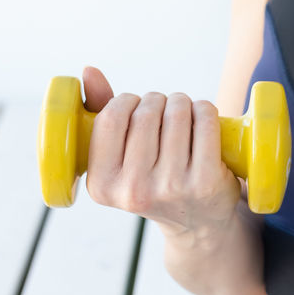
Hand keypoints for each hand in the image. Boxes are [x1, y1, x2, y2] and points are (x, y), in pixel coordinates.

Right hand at [79, 66, 242, 238]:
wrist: (198, 223)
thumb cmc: (154, 178)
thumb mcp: (120, 156)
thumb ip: (100, 113)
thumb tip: (88, 71)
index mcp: (102, 185)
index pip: (110, 118)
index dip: (127, 101)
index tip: (137, 107)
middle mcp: (134, 190)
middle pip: (146, 112)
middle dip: (158, 101)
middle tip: (165, 113)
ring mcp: (171, 187)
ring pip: (177, 111)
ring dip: (182, 103)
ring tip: (184, 116)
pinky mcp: (206, 181)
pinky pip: (205, 120)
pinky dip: (206, 109)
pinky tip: (203, 120)